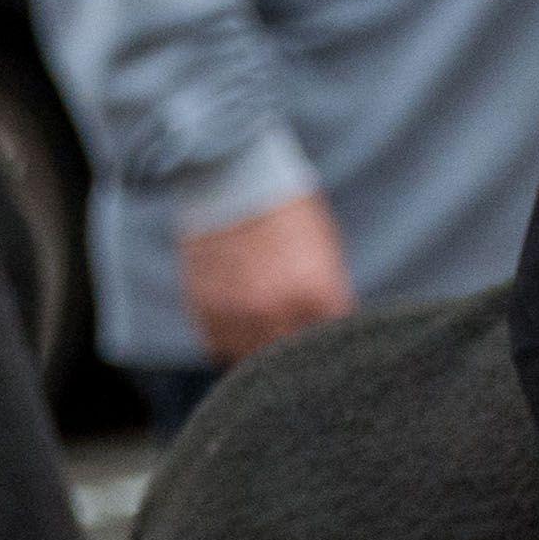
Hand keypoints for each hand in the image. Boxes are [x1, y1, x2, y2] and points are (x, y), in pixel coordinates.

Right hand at [180, 187, 353, 358]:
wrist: (228, 178)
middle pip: (294, 361)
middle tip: (297, 336)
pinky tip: (240, 321)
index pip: (333, 343)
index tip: (328, 335)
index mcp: (314, 293)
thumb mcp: (324, 246)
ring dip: (263, 351)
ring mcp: (237, 315)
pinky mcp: (206, 313)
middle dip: (298, 350)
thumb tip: (331, 326)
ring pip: (255, 361)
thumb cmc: (284, 207)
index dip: (331, 340)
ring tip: (267, 329)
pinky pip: (221, 349)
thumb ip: (329, 293)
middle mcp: (275, 311)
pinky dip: (232, 342)